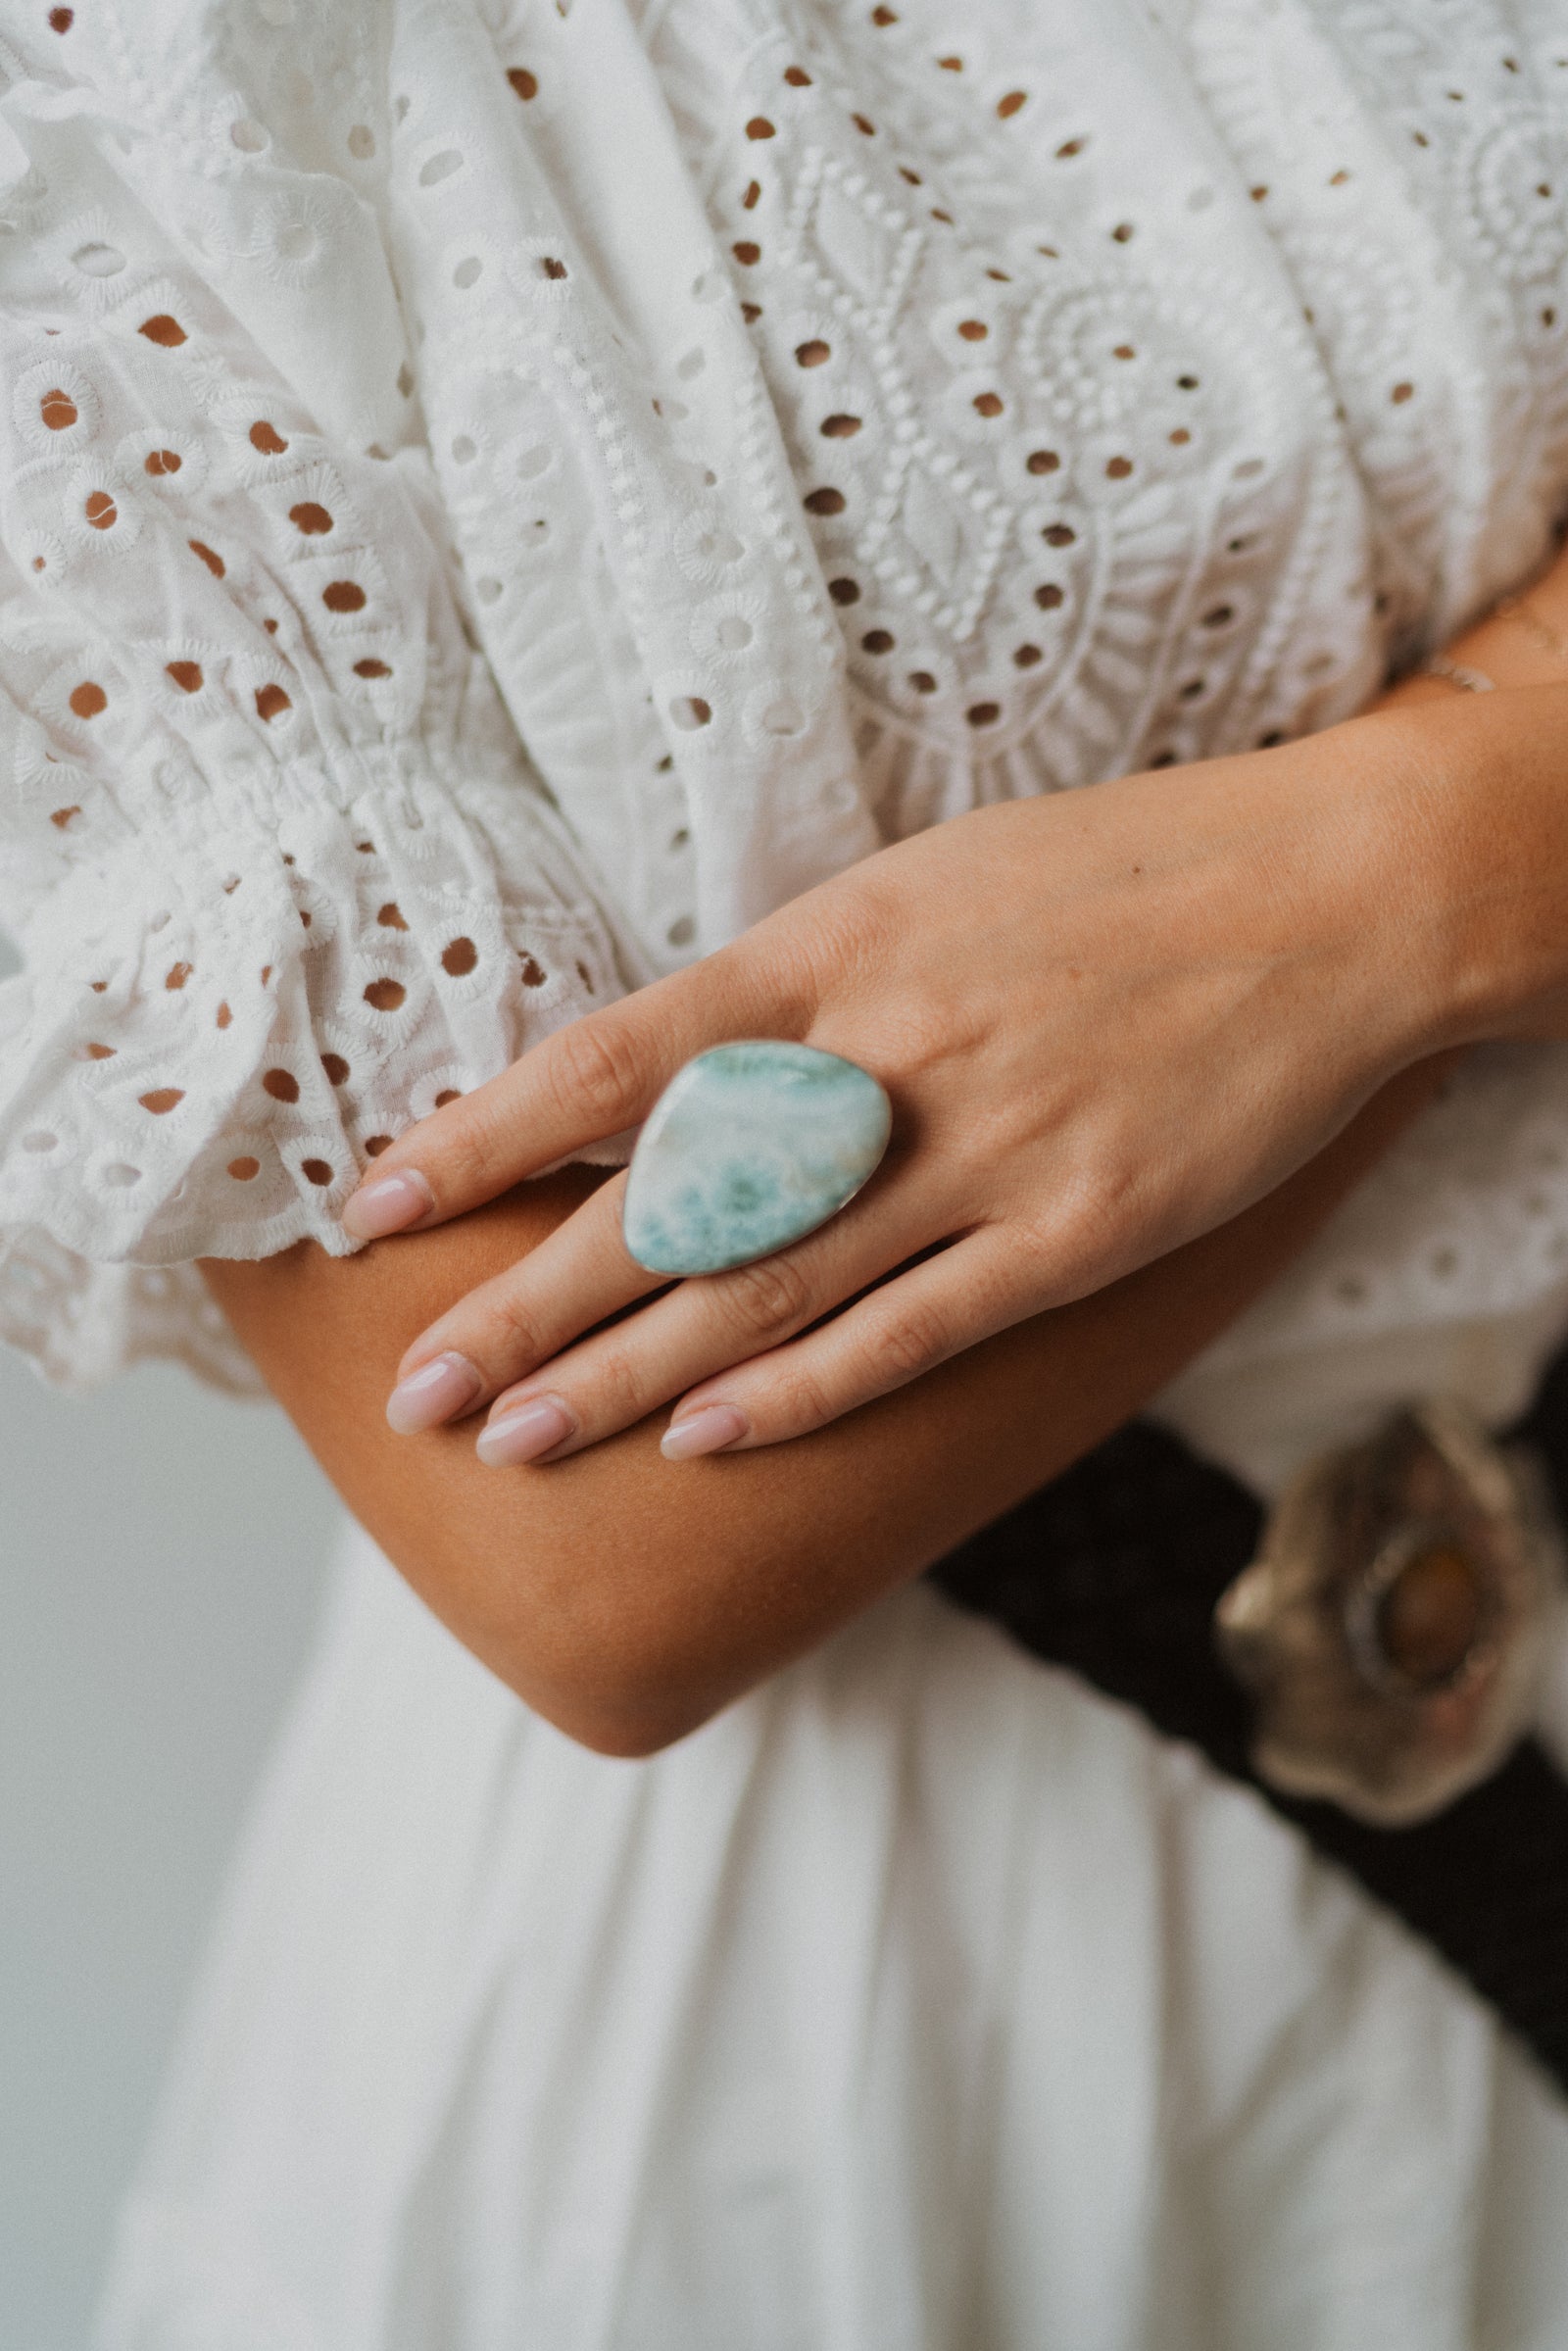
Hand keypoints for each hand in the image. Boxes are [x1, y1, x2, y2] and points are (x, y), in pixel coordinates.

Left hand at [343, 700, 1478, 1464]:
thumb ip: (794, 985)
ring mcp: (989, 1148)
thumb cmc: (1117, 875)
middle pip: (670, 1199)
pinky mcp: (1079, 1232)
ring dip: (627, 1374)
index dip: (488, 1138)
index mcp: (839, 944)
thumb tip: (661, 1079)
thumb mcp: (925, 884)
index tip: (378, 1206)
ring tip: (512, 1438)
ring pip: (770, 1284)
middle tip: (417, 1391)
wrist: (1335, 896)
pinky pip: (915, 1330)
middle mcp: (893, 1050)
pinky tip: (704, 1439)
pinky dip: (803, 1391)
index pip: (619, 1054)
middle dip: (526, 1303)